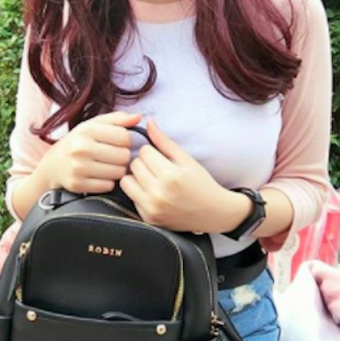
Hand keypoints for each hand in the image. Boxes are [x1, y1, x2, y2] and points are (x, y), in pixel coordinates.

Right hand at [47, 110, 141, 193]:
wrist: (54, 164)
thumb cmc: (80, 142)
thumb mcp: (94, 125)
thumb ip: (118, 119)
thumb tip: (138, 117)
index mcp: (86, 130)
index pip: (124, 136)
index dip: (126, 141)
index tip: (119, 143)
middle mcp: (80, 148)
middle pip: (124, 156)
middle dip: (123, 157)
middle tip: (115, 157)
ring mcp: (78, 167)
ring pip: (118, 172)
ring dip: (118, 170)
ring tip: (109, 166)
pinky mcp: (77, 184)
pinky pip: (108, 186)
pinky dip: (108, 182)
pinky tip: (101, 176)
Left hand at [119, 118, 224, 232]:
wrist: (213, 213)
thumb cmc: (201, 183)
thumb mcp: (186, 160)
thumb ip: (164, 141)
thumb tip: (148, 122)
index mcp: (171, 176)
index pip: (144, 151)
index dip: (152, 152)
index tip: (161, 158)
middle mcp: (159, 193)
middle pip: (134, 165)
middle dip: (144, 164)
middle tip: (157, 168)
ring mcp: (152, 208)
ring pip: (126, 181)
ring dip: (136, 178)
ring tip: (151, 180)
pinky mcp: (148, 218)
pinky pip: (131, 197)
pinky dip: (139, 193)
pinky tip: (154, 194)